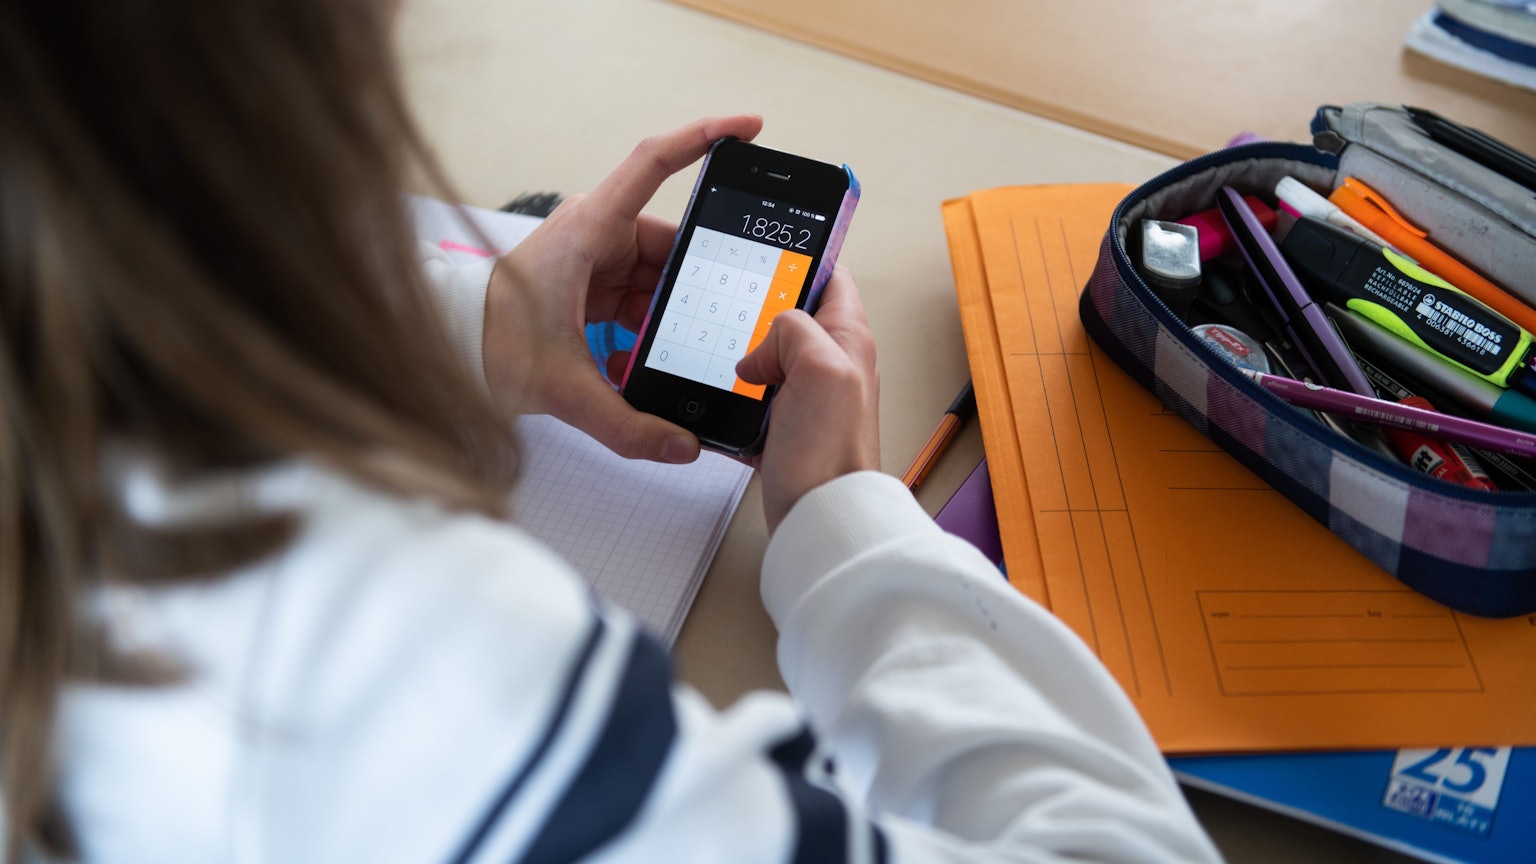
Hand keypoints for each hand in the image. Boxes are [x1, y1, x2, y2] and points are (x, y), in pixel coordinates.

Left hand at [484, 115, 763, 462]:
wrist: (448, 352)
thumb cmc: (489, 345)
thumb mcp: (563, 390)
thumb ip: (626, 425)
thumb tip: (681, 446)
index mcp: (588, 229)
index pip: (653, 164)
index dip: (704, 138)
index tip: (750, 128)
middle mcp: (594, 232)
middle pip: (672, 241)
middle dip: (702, 277)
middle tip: (735, 307)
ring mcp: (594, 256)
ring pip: (661, 271)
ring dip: (677, 306)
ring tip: (693, 343)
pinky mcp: (593, 282)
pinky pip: (643, 292)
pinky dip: (656, 319)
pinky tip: (662, 350)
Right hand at [735, 267, 880, 531]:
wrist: (818, 519)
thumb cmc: (831, 454)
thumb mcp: (821, 367)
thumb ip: (795, 330)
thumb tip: (763, 344)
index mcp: (847, 339)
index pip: (831, 277)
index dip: (801, 262)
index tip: (766, 256)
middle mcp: (830, 364)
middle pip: (788, 316)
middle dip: (756, 313)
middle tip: (732, 313)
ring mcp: (805, 397)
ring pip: (764, 357)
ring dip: (739, 357)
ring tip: (719, 357)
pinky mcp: (781, 427)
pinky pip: (749, 398)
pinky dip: (731, 398)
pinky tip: (719, 401)